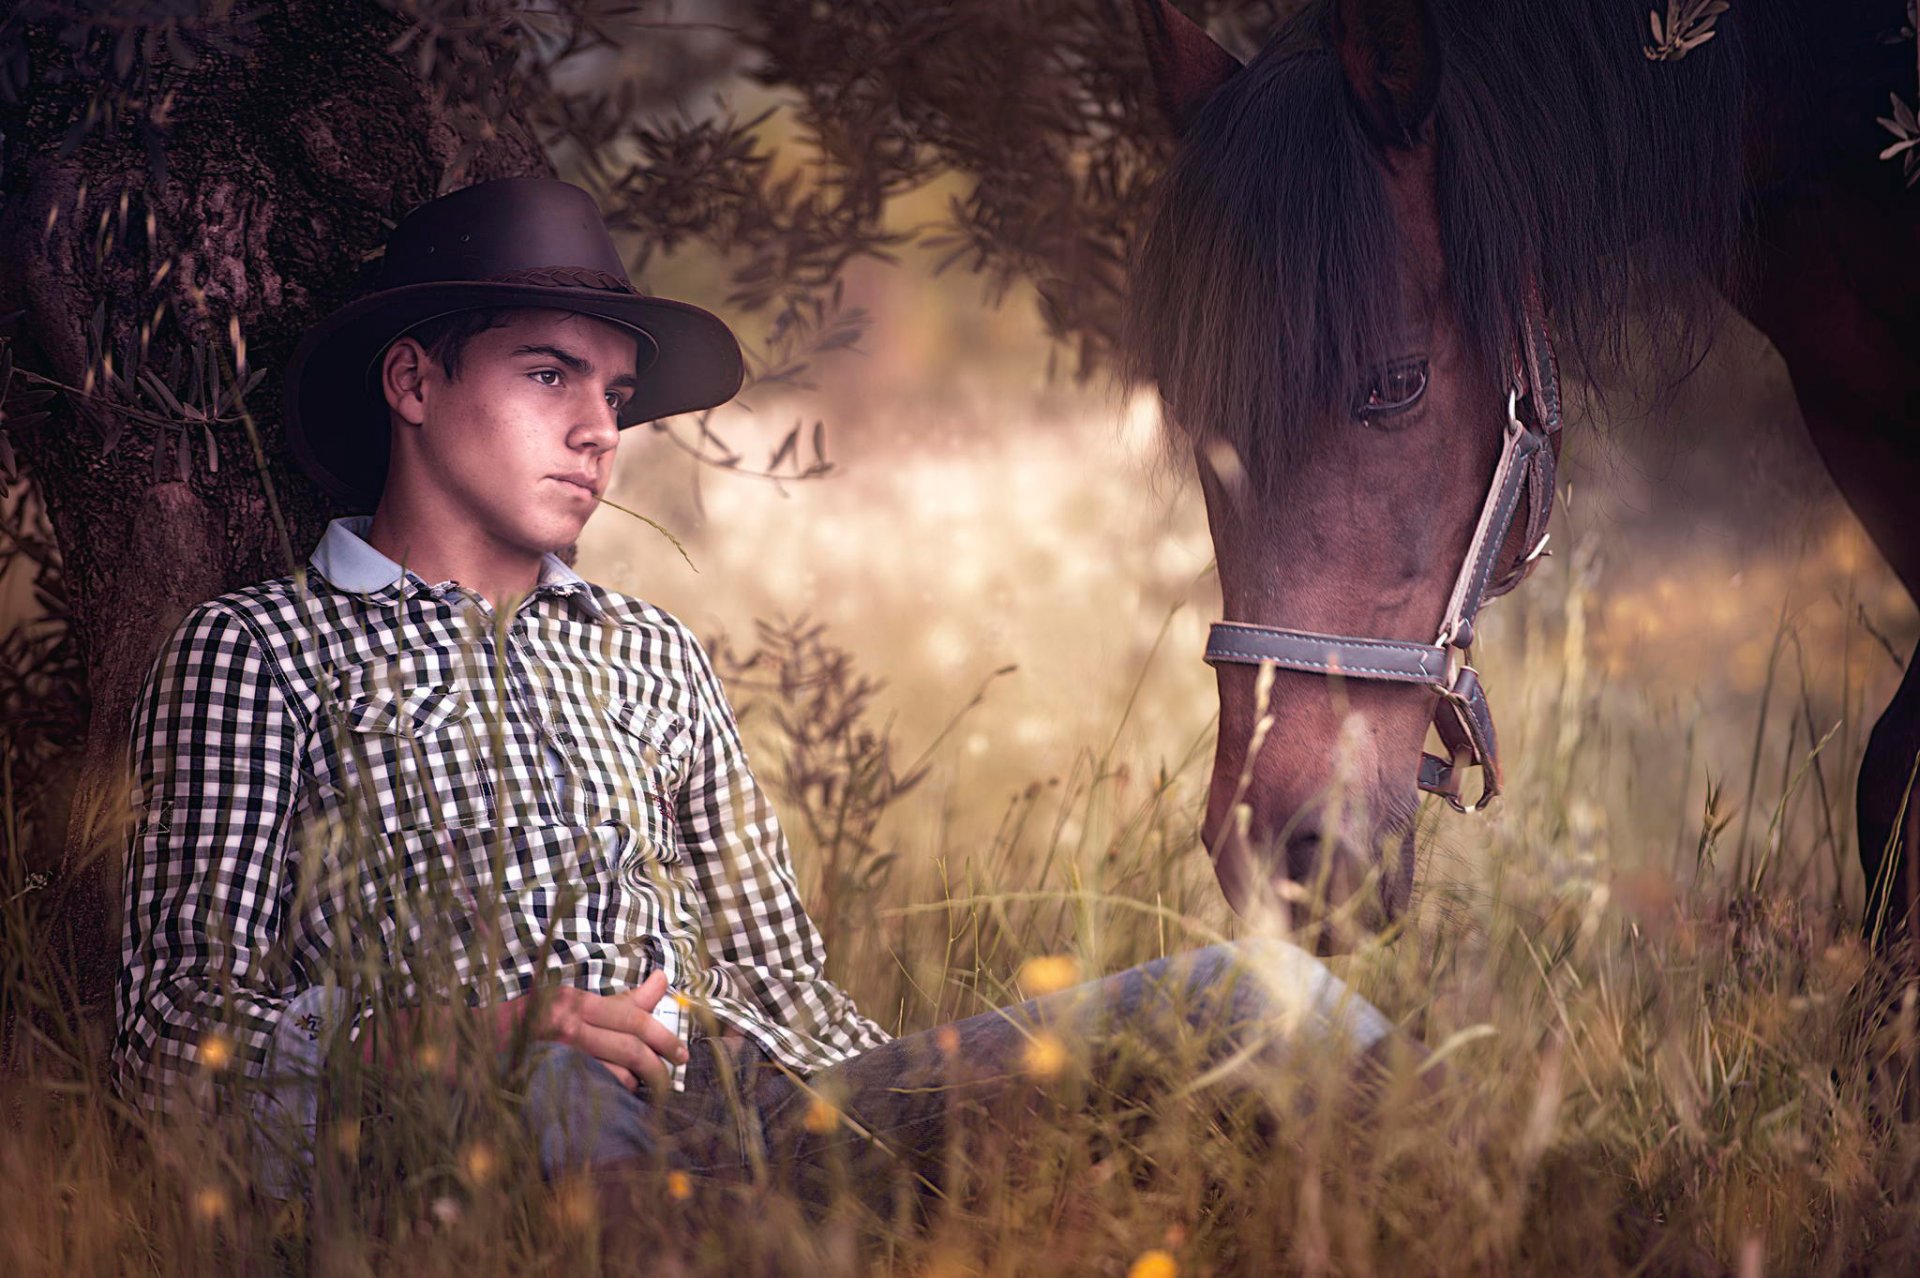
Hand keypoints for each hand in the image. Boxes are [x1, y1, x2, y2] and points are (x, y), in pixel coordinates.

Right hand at [529, 971, 689, 1092]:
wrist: (482, 1042)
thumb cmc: (534, 1018)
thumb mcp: (575, 1000)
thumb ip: (623, 999)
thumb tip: (663, 979)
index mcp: (577, 1003)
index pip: (633, 1020)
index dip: (663, 1037)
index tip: (681, 1051)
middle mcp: (569, 1028)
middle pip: (630, 1049)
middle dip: (659, 1064)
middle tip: (673, 1073)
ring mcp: (560, 1057)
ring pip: (616, 1075)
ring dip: (637, 1082)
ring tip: (644, 1082)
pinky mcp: (553, 1081)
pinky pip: (596, 1092)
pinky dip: (613, 1094)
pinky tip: (620, 1093)